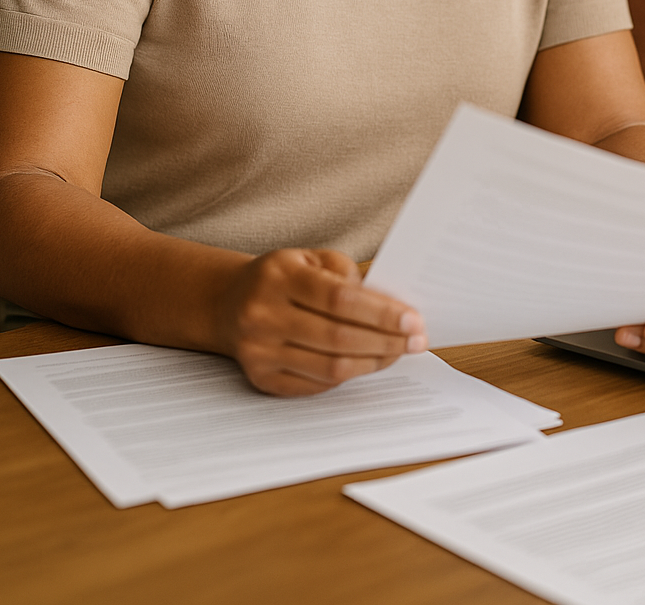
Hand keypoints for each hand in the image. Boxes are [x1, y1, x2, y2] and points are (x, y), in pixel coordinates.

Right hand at [214, 247, 426, 395]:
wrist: (228, 301)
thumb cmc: (282, 277)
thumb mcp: (311, 258)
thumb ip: (347, 276)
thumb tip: (392, 309)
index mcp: (279, 276)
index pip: (339, 299)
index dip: (381, 313)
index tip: (413, 320)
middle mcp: (263, 314)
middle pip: (338, 337)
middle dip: (386, 342)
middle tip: (416, 341)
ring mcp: (259, 351)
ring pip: (330, 368)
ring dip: (372, 363)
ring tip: (397, 353)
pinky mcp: (261, 379)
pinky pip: (316, 385)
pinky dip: (348, 376)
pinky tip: (365, 363)